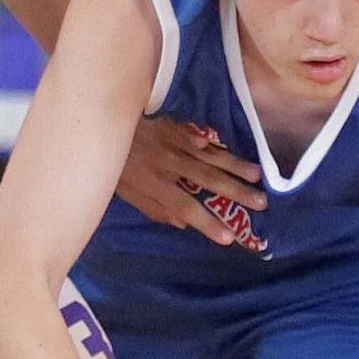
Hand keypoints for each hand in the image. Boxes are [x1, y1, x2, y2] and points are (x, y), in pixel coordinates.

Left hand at [115, 115, 267, 248]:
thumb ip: (153, 208)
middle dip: (235, 192)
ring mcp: (172, 141)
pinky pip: (197, 132)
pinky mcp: (173, 124)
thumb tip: (181, 223)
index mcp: (154, 183)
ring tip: (258, 176)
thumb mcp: (125, 192)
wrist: (97, 120)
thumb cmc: (114, 163)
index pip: (185, 206)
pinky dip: (213, 140)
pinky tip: (228, 146)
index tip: (228, 237)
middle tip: (261, 203)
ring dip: (234, 166)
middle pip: (206, 179)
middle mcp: (167, 163)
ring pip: (208, 155)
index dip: (207, 222)